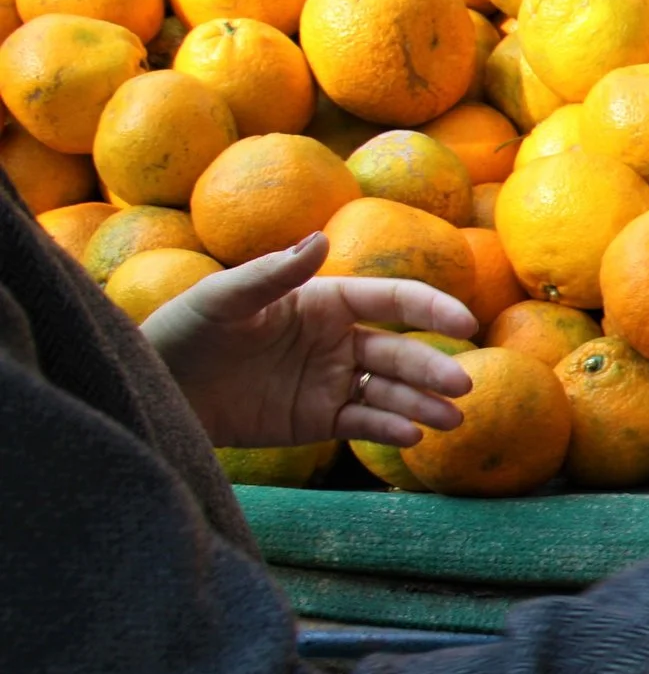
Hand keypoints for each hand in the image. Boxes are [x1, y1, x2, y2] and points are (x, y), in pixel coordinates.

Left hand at [143, 233, 477, 448]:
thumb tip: (322, 238)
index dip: (430, 308)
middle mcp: (336, 341)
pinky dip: (390, 429)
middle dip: (433, 366)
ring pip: (391, 391)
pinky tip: (410, 435)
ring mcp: (331, 381)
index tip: (464, 322)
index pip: (389, 301)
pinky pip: (364, 422)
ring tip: (451, 419)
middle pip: (400, 352)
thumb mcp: (223, 299)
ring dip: (424, 402)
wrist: (159, 391)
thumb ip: (274, 273)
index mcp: (323, 302)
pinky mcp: (318, 419)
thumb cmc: (186, 333)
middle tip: (462, 382)